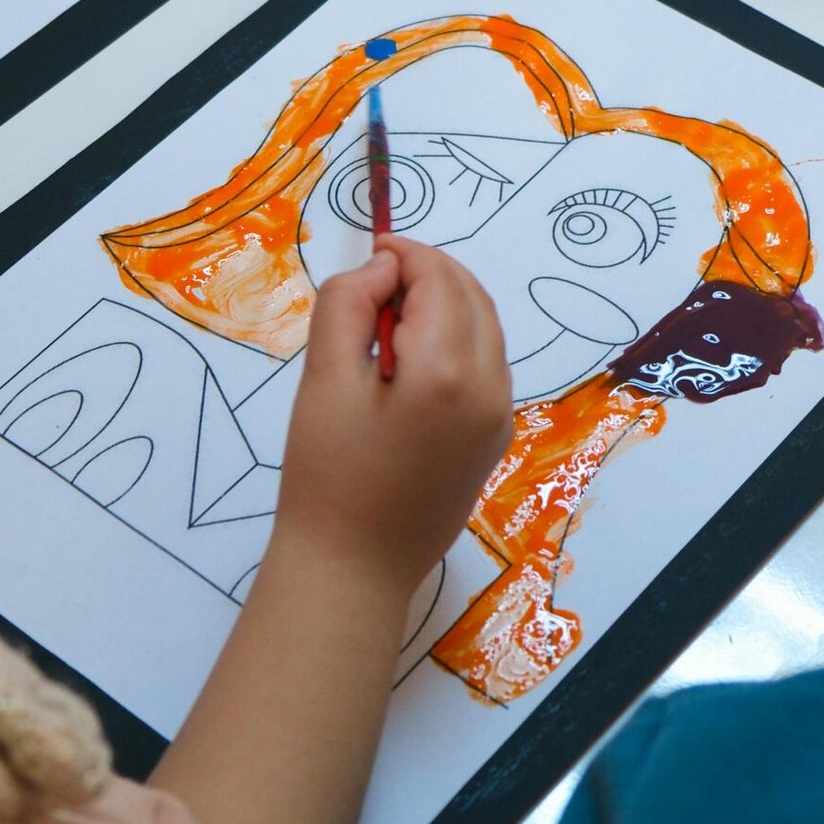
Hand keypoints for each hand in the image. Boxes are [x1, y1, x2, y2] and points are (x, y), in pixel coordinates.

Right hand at [275, 237, 512, 605]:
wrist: (353, 568)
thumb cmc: (328, 475)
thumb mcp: (324, 378)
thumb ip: (349, 304)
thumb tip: (383, 268)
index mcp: (448, 371)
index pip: (438, 278)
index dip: (403, 255)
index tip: (366, 257)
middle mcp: (491, 389)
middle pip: (472, 296)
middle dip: (428, 275)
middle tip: (373, 286)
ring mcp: (500, 418)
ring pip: (485, 329)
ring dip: (444, 307)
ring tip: (385, 327)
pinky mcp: (495, 440)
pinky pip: (486, 366)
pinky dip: (455, 344)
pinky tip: (408, 366)